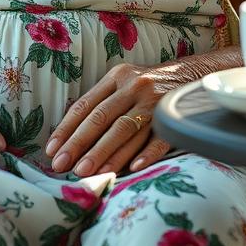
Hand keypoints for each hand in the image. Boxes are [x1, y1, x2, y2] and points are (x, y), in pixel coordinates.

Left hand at [45, 63, 172, 176]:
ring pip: (125, 130)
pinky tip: (134, 168)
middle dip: (80, 144)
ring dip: (106, 153)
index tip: (52, 150)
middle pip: (102, 118)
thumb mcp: (124, 81)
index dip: (66, 128)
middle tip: (64, 166)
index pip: (85, 105)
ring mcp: (154, 102)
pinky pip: (159, 137)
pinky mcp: (174, 116)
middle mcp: (134, 87)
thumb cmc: (149, 84)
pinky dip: (146, 153)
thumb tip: (71, 136)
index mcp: (117, 77)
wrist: (193, 73)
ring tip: (89, 172)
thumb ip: (102, 101)